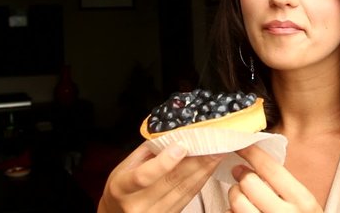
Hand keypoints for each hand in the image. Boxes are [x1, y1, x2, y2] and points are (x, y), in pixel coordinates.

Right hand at [98, 142, 223, 212]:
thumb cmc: (122, 187)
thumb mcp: (125, 167)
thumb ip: (148, 152)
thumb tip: (175, 135)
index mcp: (122, 187)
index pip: (144, 176)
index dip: (164, 162)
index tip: (182, 146)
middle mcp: (138, 205)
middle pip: (172, 182)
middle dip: (196, 160)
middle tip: (214, 143)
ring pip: (185, 189)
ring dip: (204, 169)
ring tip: (218, 152)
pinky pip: (189, 197)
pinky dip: (201, 180)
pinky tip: (210, 167)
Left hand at [226, 145, 322, 212]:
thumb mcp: (304, 205)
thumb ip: (284, 187)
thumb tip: (254, 163)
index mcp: (303, 202)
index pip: (271, 169)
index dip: (252, 153)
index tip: (242, 146)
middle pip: (249, 183)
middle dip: (242, 179)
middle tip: (242, 177)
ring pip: (236, 202)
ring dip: (234, 197)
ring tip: (241, 199)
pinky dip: (231, 212)